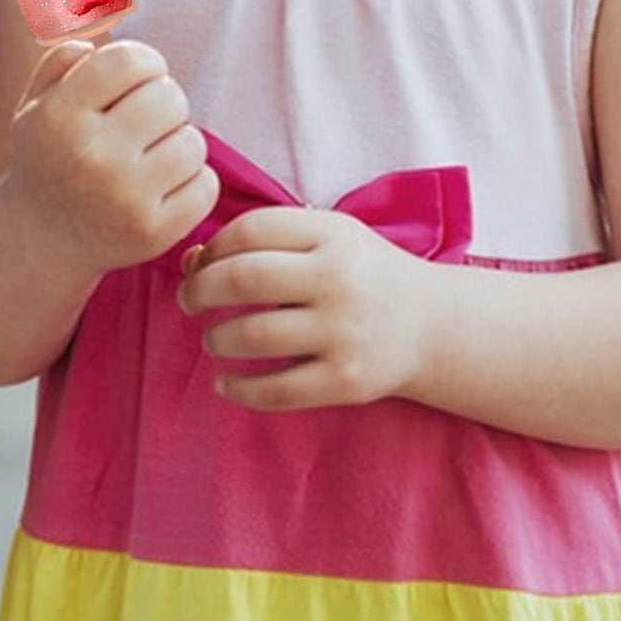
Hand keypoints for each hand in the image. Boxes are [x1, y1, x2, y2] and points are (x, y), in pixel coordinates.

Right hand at [0, 38, 218, 281]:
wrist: (39, 241)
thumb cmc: (48, 157)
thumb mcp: (36, 103)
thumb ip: (64, 56)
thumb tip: (98, 20)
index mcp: (59, 116)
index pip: (133, 60)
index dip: (146, 64)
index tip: (137, 81)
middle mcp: (90, 157)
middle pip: (170, 97)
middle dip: (163, 102)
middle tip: (144, 122)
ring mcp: (124, 200)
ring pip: (193, 142)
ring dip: (178, 143)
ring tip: (151, 156)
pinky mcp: (153, 234)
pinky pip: (206, 185)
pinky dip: (192, 182)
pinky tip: (162, 187)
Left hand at [178, 206, 436, 410]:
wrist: (431, 325)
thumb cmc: (360, 274)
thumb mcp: (324, 240)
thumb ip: (262, 242)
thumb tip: (190, 261)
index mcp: (332, 235)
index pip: (250, 230)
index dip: (212, 246)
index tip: (202, 263)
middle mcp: (338, 280)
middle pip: (243, 279)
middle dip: (199, 291)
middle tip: (188, 302)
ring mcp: (344, 332)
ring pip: (252, 336)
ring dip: (215, 339)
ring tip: (213, 339)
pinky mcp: (346, 381)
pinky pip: (276, 390)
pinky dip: (238, 390)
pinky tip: (224, 383)